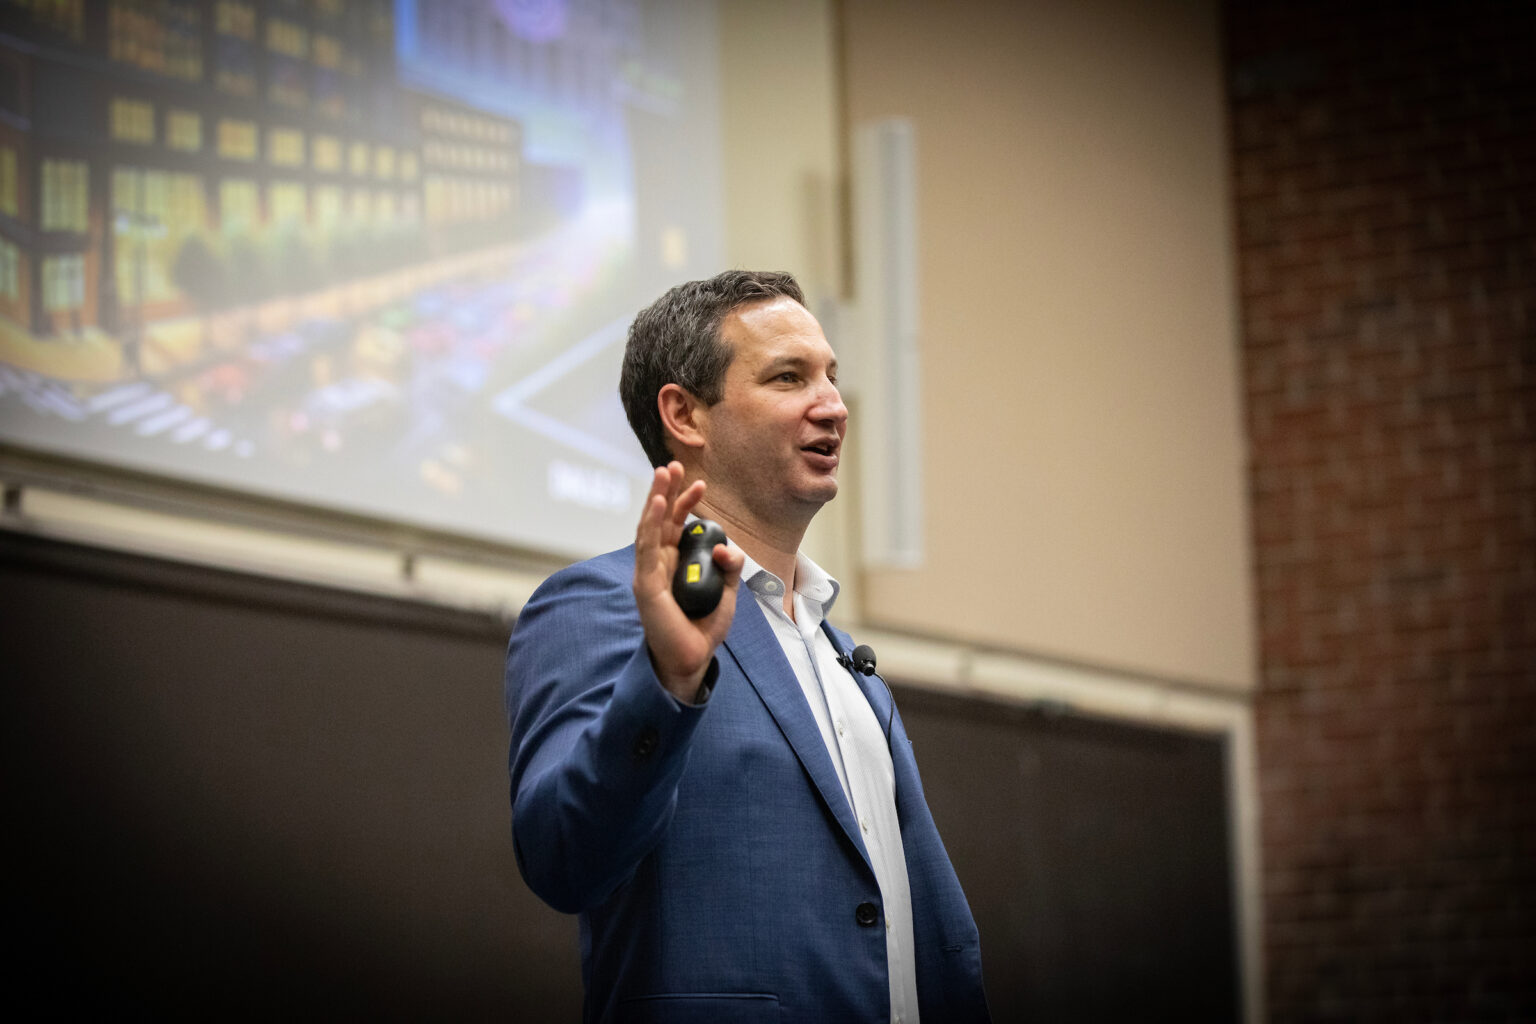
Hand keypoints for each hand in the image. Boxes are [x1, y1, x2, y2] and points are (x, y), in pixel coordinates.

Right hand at [633, 462, 743, 701]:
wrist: (691, 659)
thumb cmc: (703, 627)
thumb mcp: (727, 591)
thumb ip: (729, 566)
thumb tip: (725, 545)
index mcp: (676, 562)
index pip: (678, 525)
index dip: (686, 502)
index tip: (699, 482)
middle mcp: (660, 563)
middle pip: (661, 520)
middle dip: (666, 490)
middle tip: (672, 464)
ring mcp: (650, 572)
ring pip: (650, 527)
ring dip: (656, 499)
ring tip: (663, 474)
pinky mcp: (646, 584)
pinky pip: (647, 549)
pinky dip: (652, 525)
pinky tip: (657, 505)